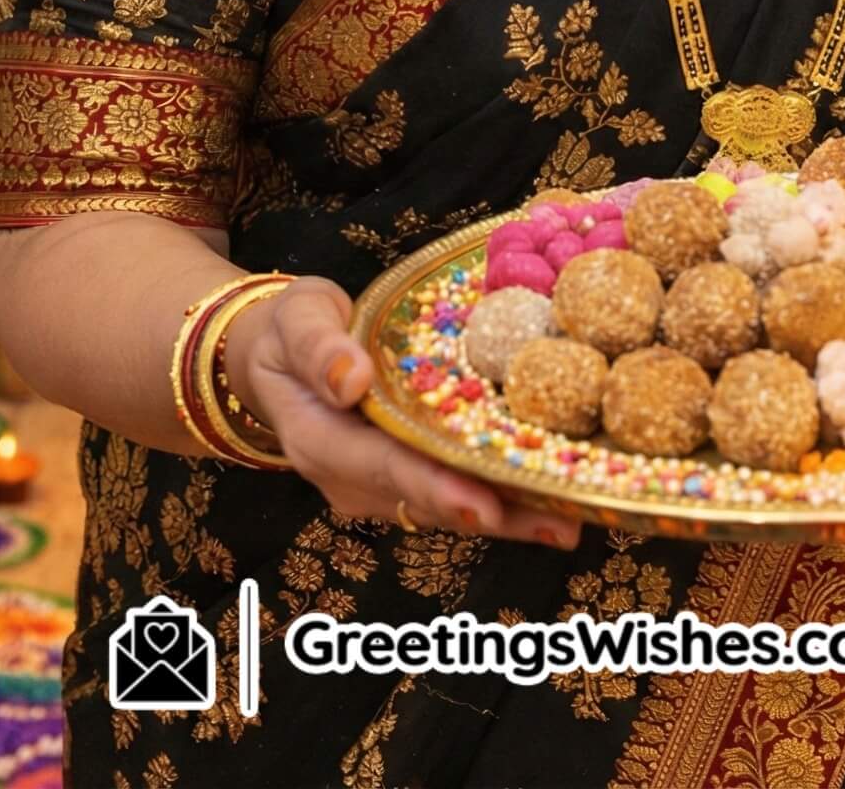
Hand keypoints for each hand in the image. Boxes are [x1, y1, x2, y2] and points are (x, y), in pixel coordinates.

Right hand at [221, 275, 581, 551]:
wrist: (274, 358)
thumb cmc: (289, 331)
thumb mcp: (296, 320)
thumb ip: (319, 348)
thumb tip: (351, 380)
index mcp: (321, 440)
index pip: (386, 466)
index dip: (438, 487)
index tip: (485, 506)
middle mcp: (351, 477)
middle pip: (430, 500)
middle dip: (496, 514)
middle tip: (559, 525)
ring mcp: (376, 485)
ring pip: (447, 506)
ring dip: (509, 516)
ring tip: (571, 520)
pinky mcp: (400, 477)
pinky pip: (450, 491)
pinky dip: (498, 497)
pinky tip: (548, 498)